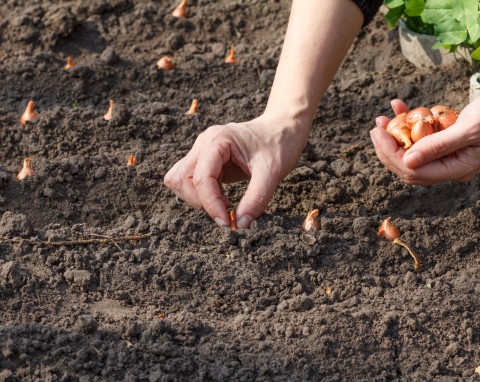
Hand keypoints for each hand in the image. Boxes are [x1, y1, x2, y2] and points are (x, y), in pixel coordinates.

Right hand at [164, 114, 309, 227]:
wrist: (284, 128)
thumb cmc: (279, 144)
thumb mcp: (273, 173)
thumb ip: (256, 199)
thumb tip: (240, 225)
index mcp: (218, 140)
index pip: (201, 178)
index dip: (211, 204)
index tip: (228, 223)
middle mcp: (204, 143)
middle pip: (181, 178)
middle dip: (200, 202)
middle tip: (226, 213)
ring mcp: (203, 151)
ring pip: (180, 180)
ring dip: (197, 199)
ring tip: (224, 205)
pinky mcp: (207, 161)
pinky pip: (192, 182)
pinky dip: (204, 196)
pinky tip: (225, 199)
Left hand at [370, 98, 479, 184]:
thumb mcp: (470, 129)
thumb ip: (438, 146)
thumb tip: (407, 162)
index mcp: (456, 169)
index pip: (413, 171)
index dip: (391, 154)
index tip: (378, 135)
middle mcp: (449, 166)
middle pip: (408, 165)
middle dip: (388, 147)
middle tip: (376, 127)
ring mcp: (448, 155)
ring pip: (412, 151)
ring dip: (395, 134)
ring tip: (382, 118)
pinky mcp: (447, 141)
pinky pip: (422, 137)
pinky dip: (410, 122)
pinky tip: (400, 107)